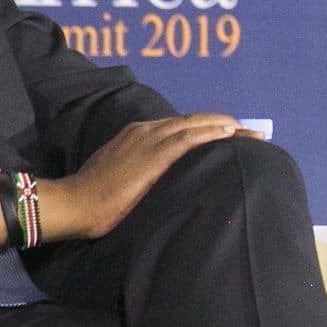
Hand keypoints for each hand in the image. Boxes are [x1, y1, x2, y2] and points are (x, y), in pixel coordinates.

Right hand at [43, 114, 258, 240]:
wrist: (74, 204)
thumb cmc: (95, 199)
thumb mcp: (123, 178)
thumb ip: (145, 173)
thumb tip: (167, 184)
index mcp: (138, 134)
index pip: (181, 126)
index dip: (209, 128)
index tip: (233, 135)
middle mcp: (145, 130)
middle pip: (193, 122)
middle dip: (225, 126)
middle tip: (252, 133)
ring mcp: (148, 140)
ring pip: (195, 125)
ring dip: (225, 128)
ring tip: (250, 134)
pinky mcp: (151, 155)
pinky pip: (188, 138)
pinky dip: (210, 134)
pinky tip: (229, 136)